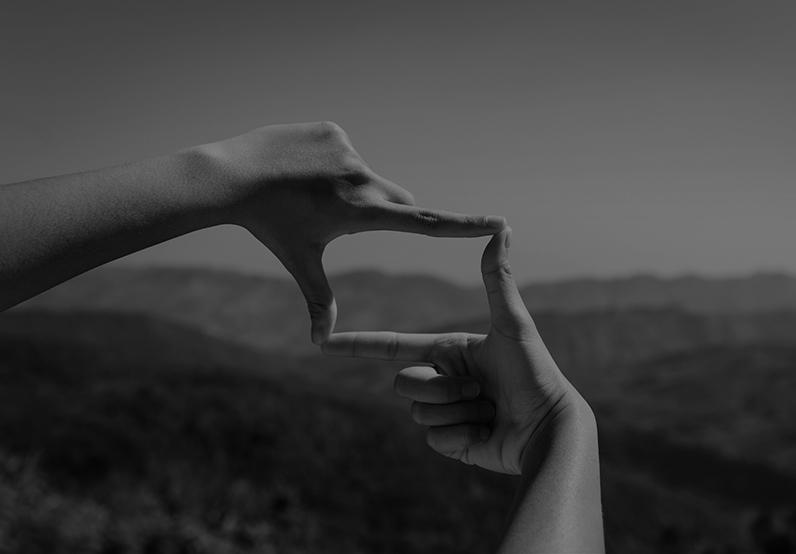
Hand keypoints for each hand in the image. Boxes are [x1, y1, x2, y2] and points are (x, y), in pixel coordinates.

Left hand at [199, 121, 505, 343]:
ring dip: (350, 188)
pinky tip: (302, 169)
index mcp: (360, 214)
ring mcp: (348, 150)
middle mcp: (362, 179)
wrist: (232, 176)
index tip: (497, 222)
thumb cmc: (271, 225)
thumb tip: (321, 344)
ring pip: (367, 177)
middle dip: (384, 213)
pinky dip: (334, 165)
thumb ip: (320, 301)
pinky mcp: (335, 131)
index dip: (463, 225)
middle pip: (397, 201)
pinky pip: (347, 153)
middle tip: (341, 217)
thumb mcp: (301, 262)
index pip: (423, 223)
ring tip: (309, 193)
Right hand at [322, 229, 583, 474]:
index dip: (358, 345)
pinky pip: (433, 438)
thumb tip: (501, 227)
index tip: (324, 343)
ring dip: (457, 411)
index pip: (393, 346)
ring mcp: (444, 412)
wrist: (549, 428)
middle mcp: (442, 379)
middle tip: (481, 391)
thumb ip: (498, 279)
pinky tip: (487, 432)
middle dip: (443, 388)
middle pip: (405, 383)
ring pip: (419, 412)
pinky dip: (462, 436)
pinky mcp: (450, 441)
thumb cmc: (535, 372)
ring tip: (489, 410)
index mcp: (448, 351)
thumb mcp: (512, 324)